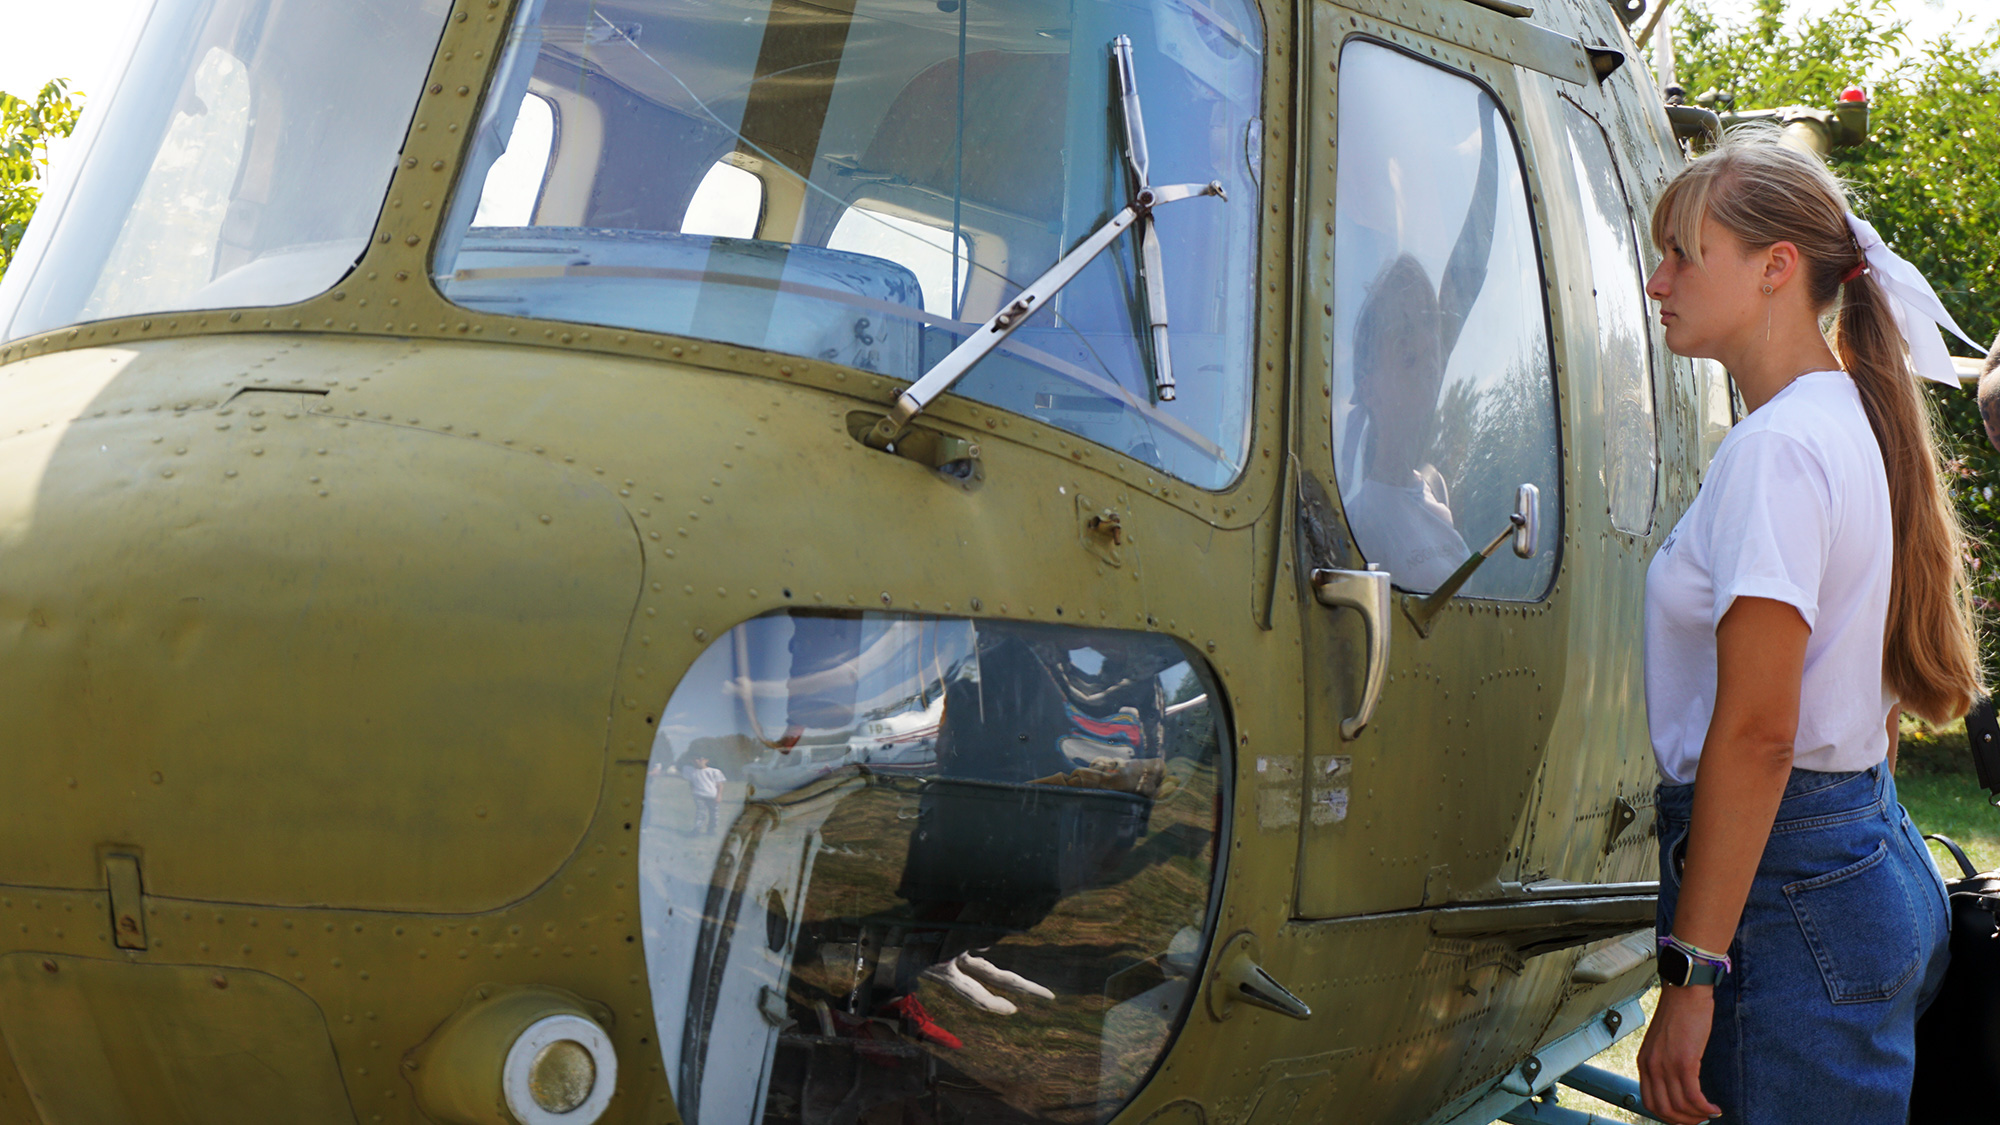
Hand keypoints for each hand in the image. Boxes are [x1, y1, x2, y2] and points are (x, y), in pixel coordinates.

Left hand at [1638, 985, 1723, 1122]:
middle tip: (1700, 1120)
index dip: (1668, 1115)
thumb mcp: (1663, 1042)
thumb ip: (1664, 1062)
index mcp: (1644, 1062)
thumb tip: (1677, 1085)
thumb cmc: (1679, 1014)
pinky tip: (1715, 1107)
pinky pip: (1693, 1096)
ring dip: (1697, 1116)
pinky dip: (1705, 1108)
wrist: (1685, 991)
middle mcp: (1651, 1066)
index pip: (1649, 1102)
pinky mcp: (1684, 1061)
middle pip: (1663, 1109)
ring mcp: (1666, 1065)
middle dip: (1683, 1120)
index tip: (1685, 1117)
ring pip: (1679, 1106)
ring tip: (1711, 1114)